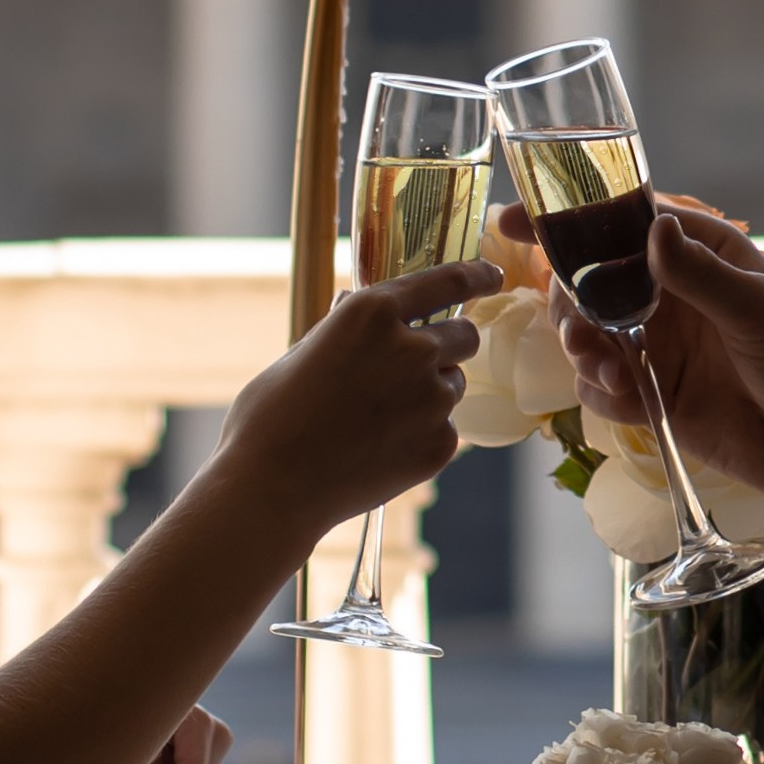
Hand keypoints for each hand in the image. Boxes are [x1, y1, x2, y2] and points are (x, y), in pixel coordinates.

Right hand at [217, 257, 501, 545]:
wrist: (274, 488)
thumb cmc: (272, 416)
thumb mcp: (303, 351)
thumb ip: (344, 327)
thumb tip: (355, 306)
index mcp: (373, 312)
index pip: (448, 281)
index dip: (477, 275)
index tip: (492, 275)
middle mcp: (413, 349)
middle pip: (465, 335)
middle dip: (449, 344)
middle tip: (414, 366)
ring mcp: (432, 399)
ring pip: (453, 384)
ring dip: (431, 392)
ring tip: (379, 418)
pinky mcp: (440, 443)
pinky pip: (445, 428)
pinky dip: (422, 434)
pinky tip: (380, 449)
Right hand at [501, 200, 763, 558]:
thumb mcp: (759, 309)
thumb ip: (700, 274)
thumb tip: (654, 230)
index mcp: (702, 257)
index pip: (625, 224)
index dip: (570, 219)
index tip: (518, 220)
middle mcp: (672, 299)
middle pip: (590, 282)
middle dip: (569, 299)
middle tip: (577, 324)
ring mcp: (659, 349)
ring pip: (587, 335)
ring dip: (581, 347)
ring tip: (602, 363)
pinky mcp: (653, 398)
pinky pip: (602, 388)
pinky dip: (600, 390)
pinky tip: (624, 396)